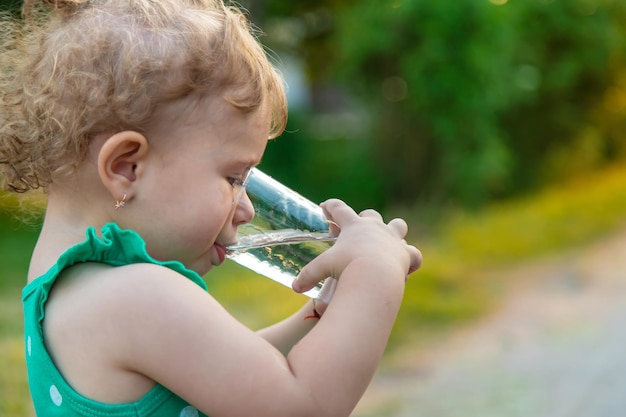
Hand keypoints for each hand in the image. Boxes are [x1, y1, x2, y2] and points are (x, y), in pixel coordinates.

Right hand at [293, 199, 421, 293]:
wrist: (375, 277)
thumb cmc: (346, 268)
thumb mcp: (323, 269)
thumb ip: (308, 276)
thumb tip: (295, 288)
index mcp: (353, 225)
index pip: (339, 209)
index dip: (331, 206)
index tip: (325, 207)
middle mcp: (374, 227)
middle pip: (371, 214)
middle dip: (365, 219)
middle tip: (358, 232)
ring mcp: (393, 238)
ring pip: (399, 225)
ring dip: (395, 231)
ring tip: (389, 243)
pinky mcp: (406, 253)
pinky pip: (414, 254)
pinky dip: (411, 261)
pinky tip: (407, 267)